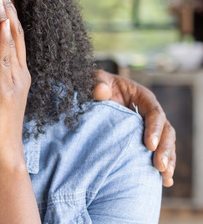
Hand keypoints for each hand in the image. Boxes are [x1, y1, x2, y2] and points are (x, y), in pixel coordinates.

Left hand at [0, 0, 30, 168]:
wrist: (1, 154)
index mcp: (15, 74)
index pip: (12, 36)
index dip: (6, 14)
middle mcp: (20, 73)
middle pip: (16, 31)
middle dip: (7, 6)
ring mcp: (16, 80)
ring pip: (13, 40)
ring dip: (6, 15)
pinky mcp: (6, 90)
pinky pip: (6, 59)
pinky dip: (5, 39)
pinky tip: (2, 22)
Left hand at [93, 70, 175, 186]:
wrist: (93, 94)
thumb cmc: (96, 85)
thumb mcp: (95, 80)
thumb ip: (97, 83)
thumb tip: (100, 91)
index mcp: (142, 97)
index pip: (155, 113)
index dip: (154, 129)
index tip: (149, 145)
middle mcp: (151, 113)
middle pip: (166, 131)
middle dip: (164, 149)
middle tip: (159, 166)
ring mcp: (150, 128)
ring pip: (166, 144)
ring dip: (167, 160)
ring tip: (164, 177)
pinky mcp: (145, 140)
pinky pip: (158, 153)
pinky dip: (163, 166)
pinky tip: (164, 181)